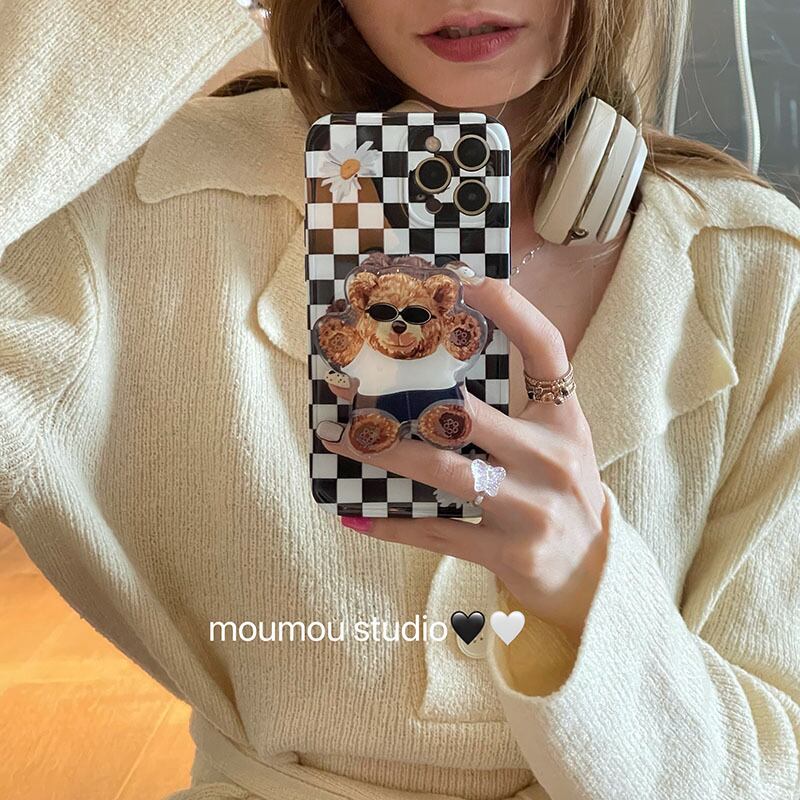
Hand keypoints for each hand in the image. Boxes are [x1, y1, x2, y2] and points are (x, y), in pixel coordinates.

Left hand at [315, 268, 609, 645]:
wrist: (597, 575)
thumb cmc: (565, 496)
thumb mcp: (559, 443)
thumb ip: (515, 410)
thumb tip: (439, 377)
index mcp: (566, 420)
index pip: (547, 348)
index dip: (511, 308)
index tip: (466, 280)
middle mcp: (553, 459)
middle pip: (469, 413)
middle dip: (406, 397)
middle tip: (354, 379)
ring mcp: (531, 509)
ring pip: (443, 472)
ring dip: (384, 454)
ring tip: (338, 439)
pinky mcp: (509, 553)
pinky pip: (437, 535)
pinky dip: (391, 525)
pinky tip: (354, 515)